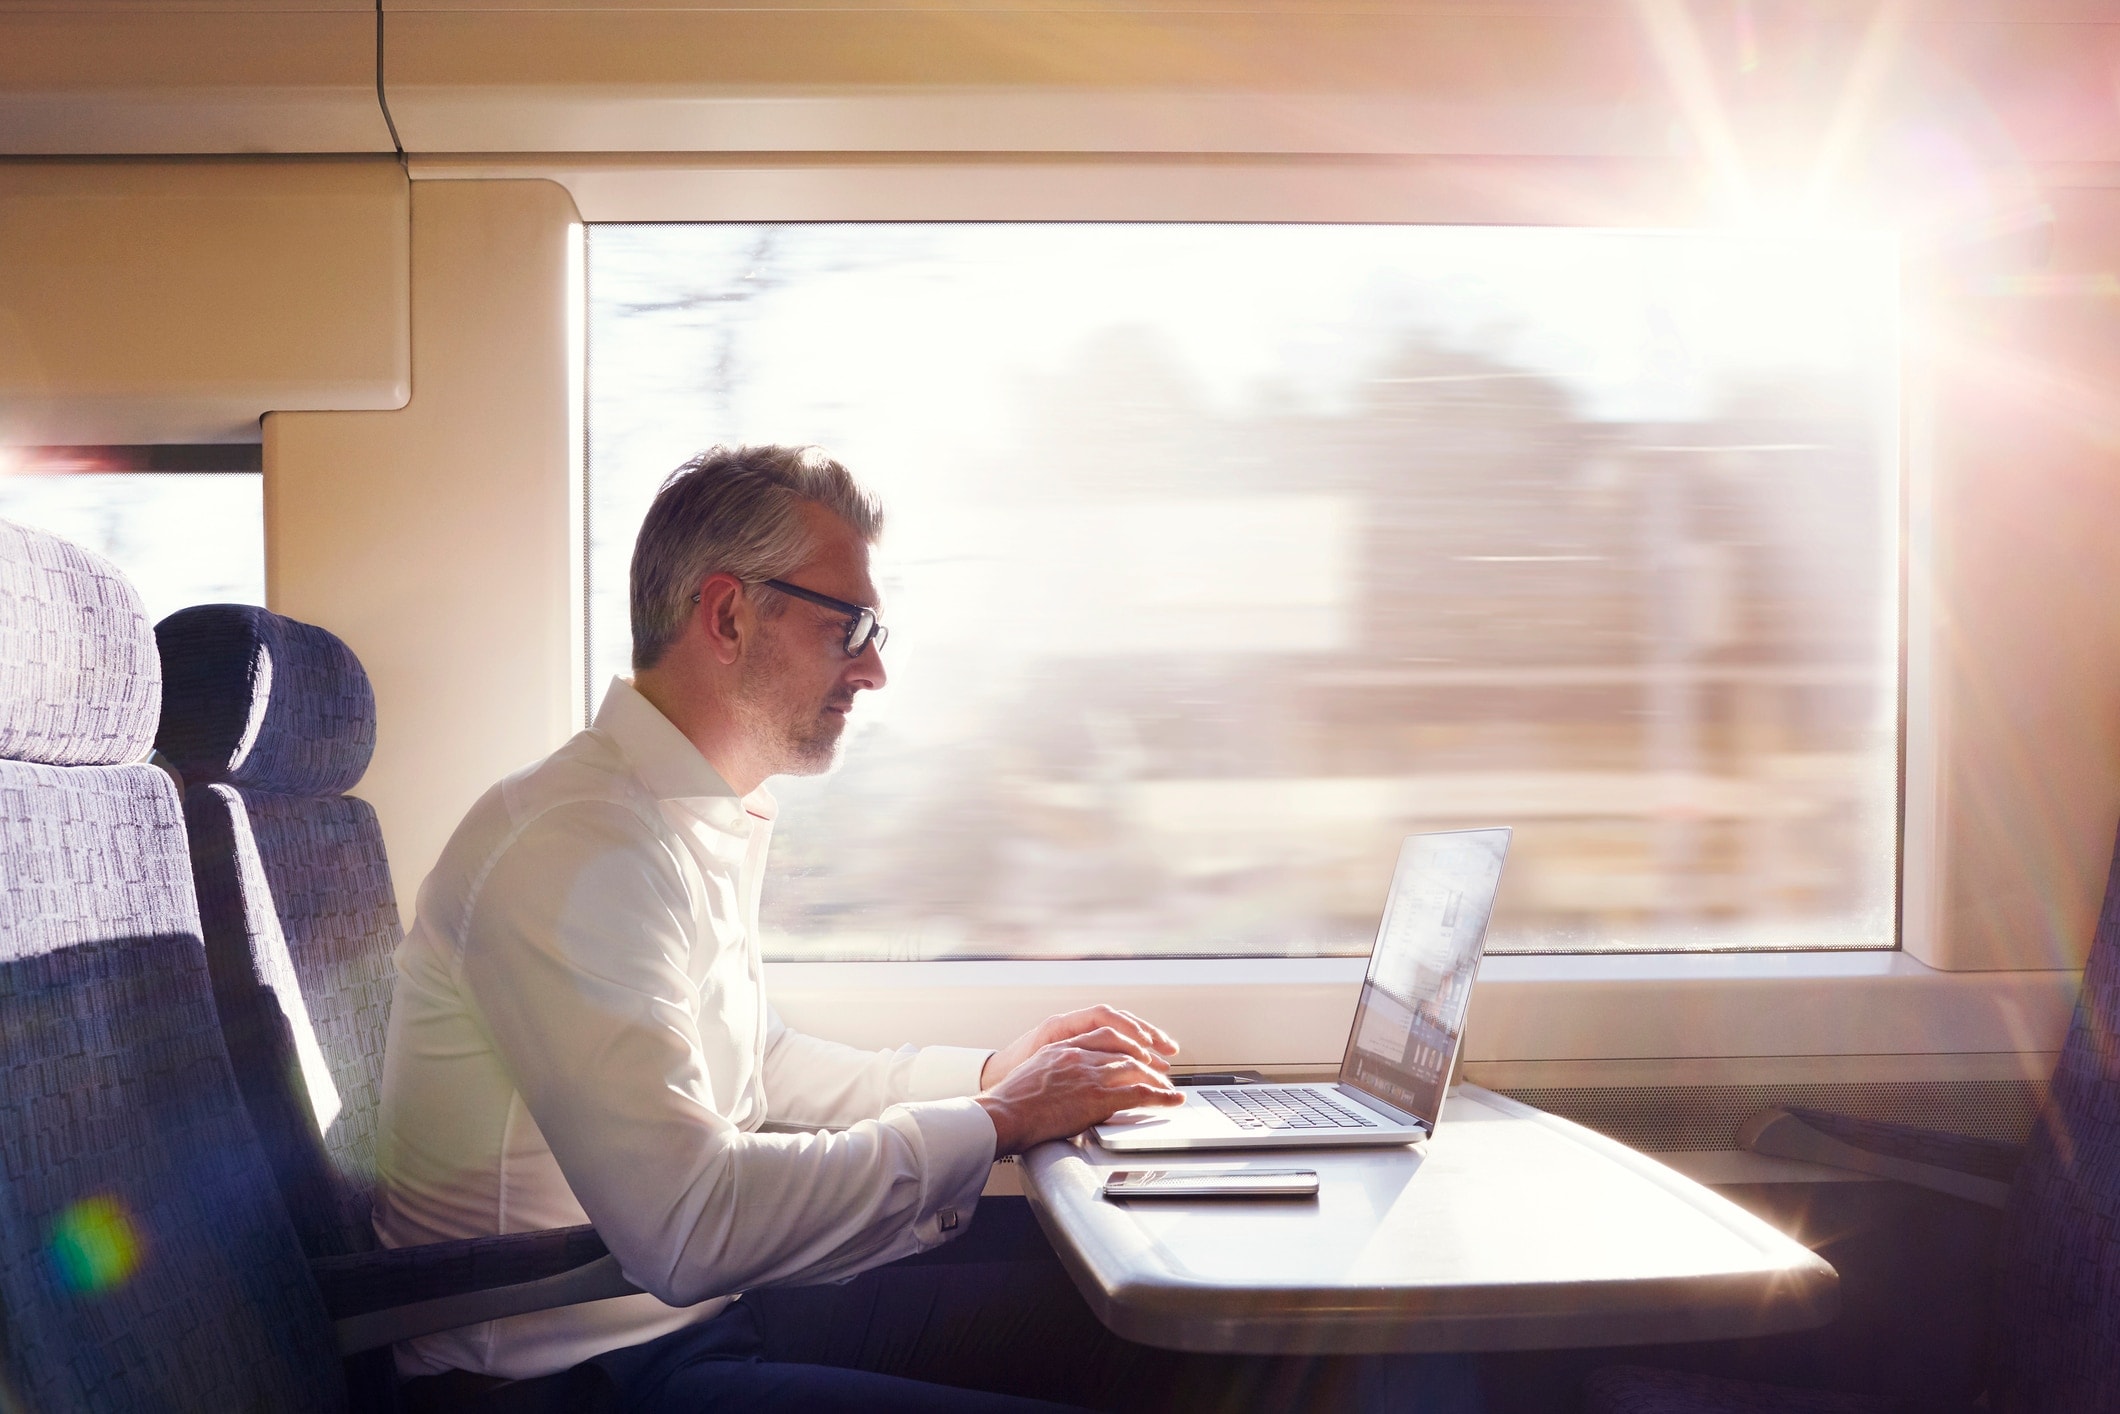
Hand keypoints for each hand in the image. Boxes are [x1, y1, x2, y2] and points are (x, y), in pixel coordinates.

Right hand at [975, 1043, 1182, 1154]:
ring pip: (1136, 1068)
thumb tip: (1068, 1086)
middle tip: (1160, 1070)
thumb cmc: (1010, 1104)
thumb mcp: (1034, 1075)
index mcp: (1062, 1047)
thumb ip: (1056, 1072)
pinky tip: (1170, 1100)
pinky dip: (1160, 1096)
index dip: (1127, 1042)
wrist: (1004, 1114)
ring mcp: (1089, 1074)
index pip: (1105, 1035)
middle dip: (1148, 1059)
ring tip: (1169, 1088)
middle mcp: (1079, 1055)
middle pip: (1125, 1049)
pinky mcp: (1097, 1097)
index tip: (1139, 1051)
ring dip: (1158, 1079)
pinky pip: (1138, 1093)